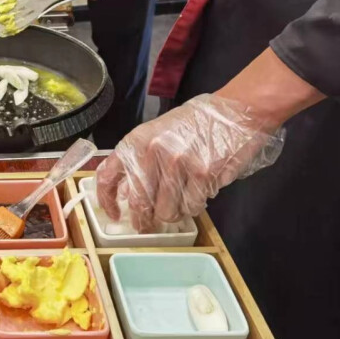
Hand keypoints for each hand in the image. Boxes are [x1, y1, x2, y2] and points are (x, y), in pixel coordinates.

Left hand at [95, 94, 284, 231]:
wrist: (232, 112)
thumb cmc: (193, 124)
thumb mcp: (156, 134)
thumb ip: (140, 160)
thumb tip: (126, 194)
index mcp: (136, 141)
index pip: (108, 176)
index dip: (107, 200)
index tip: (115, 215)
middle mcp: (152, 152)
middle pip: (139, 202)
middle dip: (143, 220)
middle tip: (149, 226)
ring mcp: (177, 163)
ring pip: (166, 211)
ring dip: (173, 214)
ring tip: (181, 203)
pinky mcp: (202, 174)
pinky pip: (191, 207)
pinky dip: (195, 206)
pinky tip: (200, 193)